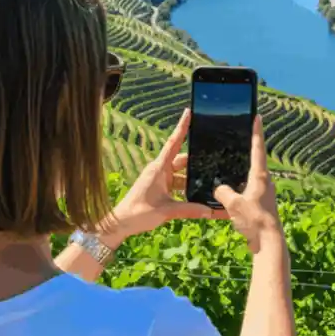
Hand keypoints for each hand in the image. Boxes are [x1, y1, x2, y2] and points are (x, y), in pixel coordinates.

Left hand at [103, 109, 227, 245]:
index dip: (181, 127)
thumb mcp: (167, 211)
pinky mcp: (159, 189)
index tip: (188, 112)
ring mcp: (159, 179)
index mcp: (159, 168)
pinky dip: (186, 189)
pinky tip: (198, 196)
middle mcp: (159, 170)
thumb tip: (210, 211)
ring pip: (181, 174)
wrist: (121, 224)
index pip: (173, 143)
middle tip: (213, 158)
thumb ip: (189, 209)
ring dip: (192, 179)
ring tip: (210, 182)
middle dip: (196, 160)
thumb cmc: (139, 213)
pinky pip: (177, 184)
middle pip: (182, 160)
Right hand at [213, 116, 281, 253]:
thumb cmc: (255, 221)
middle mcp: (265, 182)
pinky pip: (247, 192)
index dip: (256, 131)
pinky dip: (239, 190)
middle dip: (247, 151)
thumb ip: (223, 192)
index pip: (258, 148)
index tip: (257, 116)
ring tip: (228, 169)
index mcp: (260, 176)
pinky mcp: (261, 204)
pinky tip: (229, 195)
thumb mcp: (233, 204)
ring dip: (241, 173)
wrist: (269, 242)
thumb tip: (219, 188)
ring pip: (250, 178)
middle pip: (255, 161)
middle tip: (238, 138)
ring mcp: (264, 193)